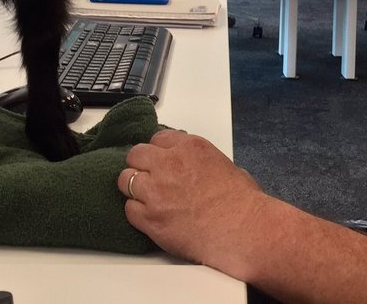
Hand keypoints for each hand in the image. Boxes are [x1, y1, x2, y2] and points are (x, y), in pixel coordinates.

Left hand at [119, 129, 267, 274]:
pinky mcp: (149, 218)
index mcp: (189, 147)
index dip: (159, 151)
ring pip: (125, 180)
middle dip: (140, 165)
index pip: (159, 139)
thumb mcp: (228, 166)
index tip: (161, 160)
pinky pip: (129, 209)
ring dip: (134, 188)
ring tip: (146, 198)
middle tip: (149, 178)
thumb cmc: (241, 202)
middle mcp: (168, 164)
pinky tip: (150, 217)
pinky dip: (137, 213)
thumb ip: (205, 162)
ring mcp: (155, 191)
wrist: (240, 229)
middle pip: (136, 154)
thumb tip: (205, 171)